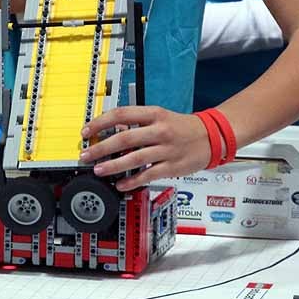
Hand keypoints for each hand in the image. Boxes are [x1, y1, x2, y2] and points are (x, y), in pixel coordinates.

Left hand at [77, 106, 211, 189]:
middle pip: (124, 138)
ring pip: (135, 158)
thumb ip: (137, 123)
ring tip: (99, 170)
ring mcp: (166, 149)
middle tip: (86, 155)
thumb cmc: (182, 126)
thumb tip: (111, 130)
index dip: (100, 123)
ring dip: (113, 165)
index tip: (86, 132)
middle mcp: (159, 130)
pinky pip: (148, 175)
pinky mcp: (172, 167)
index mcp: (154, 114)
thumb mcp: (160, 116)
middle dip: (101, 148)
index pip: (121, 115)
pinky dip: (132, 181)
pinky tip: (121, 184)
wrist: (212, 136)